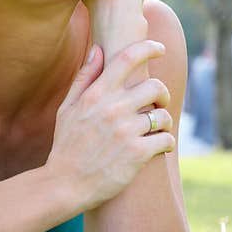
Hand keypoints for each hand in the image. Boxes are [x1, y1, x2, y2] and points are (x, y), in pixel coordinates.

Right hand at [46, 39, 174, 210]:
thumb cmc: (66, 145)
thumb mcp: (67, 108)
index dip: (148, 48)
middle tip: (159, 103)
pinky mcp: (138, 153)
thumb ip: (84, 77)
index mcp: (96, 94)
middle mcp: (113, 108)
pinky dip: (166, 143)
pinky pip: (166, 139)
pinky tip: (158, 147)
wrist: (65, 184)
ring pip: (163, 115)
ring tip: (157, 130)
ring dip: (164, 122)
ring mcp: (126, 131)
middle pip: (155, 86)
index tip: (159, 48)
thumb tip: (98, 49)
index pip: (128, 58)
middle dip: (162, 94)